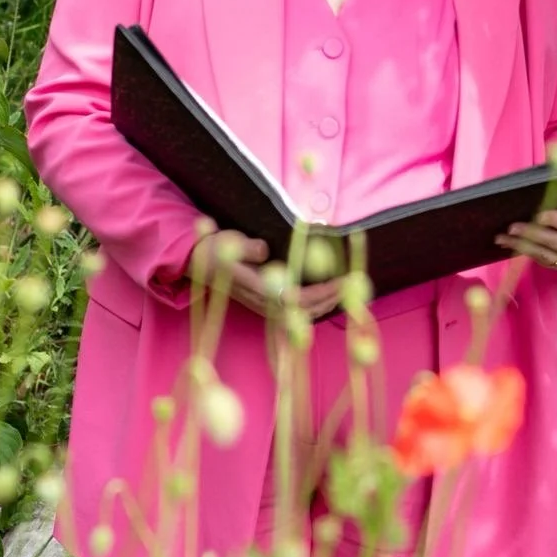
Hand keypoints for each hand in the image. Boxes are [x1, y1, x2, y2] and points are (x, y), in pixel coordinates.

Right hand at [185, 230, 342, 321]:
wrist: (200, 262)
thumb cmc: (216, 250)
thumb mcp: (229, 243)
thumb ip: (248, 247)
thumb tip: (264, 250)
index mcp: (258, 289)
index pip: (298, 298)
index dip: (324, 292)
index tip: (343, 280)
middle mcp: (265, 303)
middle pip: (308, 310)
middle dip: (334, 297)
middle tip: (356, 282)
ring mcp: (267, 307)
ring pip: (305, 314)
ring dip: (329, 303)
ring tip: (349, 290)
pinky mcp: (268, 305)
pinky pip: (299, 312)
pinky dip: (318, 305)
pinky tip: (331, 296)